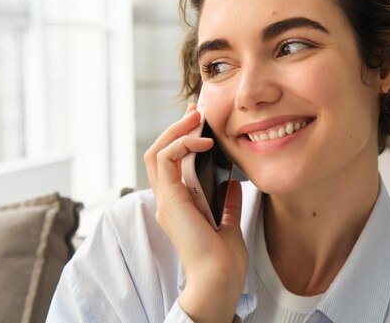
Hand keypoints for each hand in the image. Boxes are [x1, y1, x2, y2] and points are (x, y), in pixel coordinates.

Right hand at [144, 103, 247, 322]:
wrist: (220, 278)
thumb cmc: (224, 259)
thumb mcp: (228, 222)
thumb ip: (227, 203)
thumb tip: (232, 183)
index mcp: (179, 206)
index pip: (172, 164)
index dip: (183, 139)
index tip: (201, 123)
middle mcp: (168, 201)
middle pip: (160, 153)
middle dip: (177, 128)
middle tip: (197, 112)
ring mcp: (166, 200)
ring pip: (156, 152)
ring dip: (176, 131)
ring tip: (197, 118)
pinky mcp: (169, 199)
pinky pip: (165, 160)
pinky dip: (181, 144)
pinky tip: (203, 141)